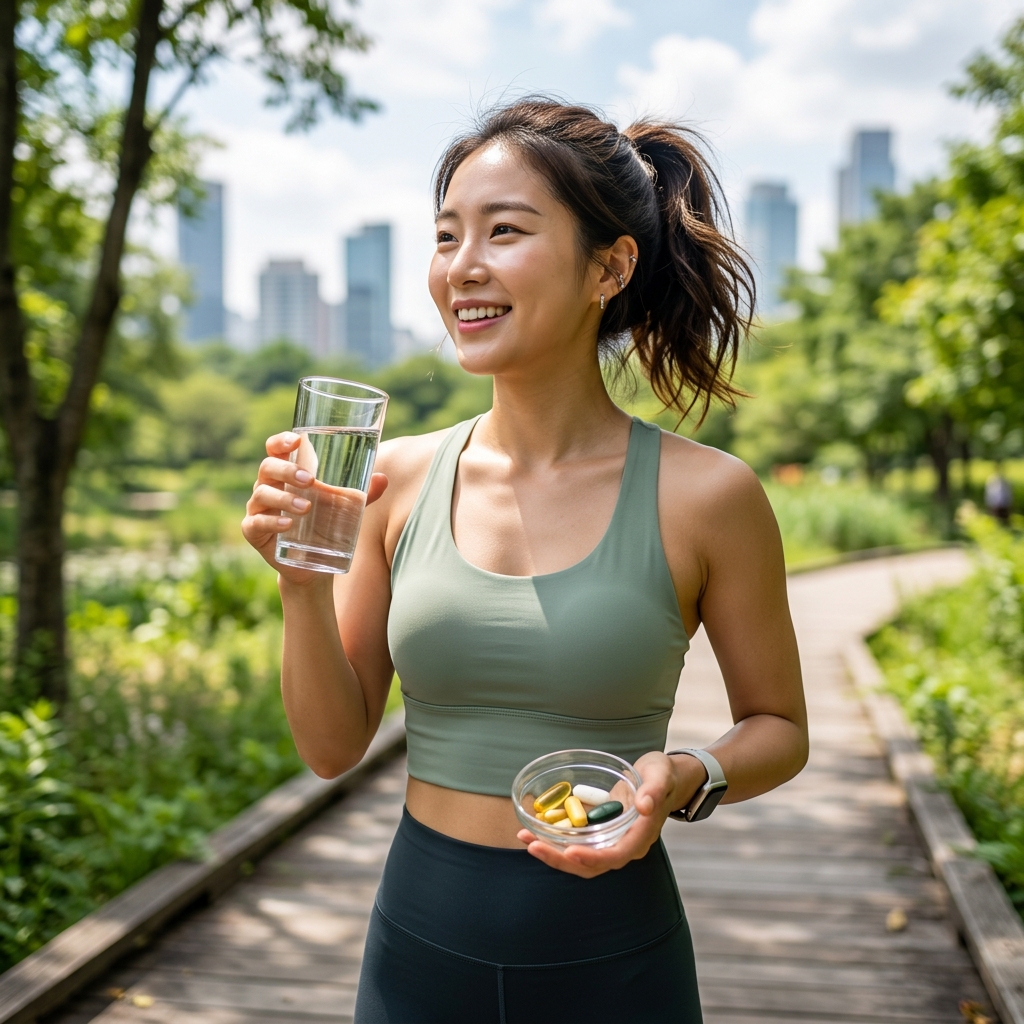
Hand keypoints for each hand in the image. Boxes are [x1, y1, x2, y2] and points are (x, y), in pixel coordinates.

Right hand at [241, 431, 388, 584]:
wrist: (312, 565)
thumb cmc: (324, 526)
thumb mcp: (344, 509)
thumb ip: (363, 495)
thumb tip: (383, 479)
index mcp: (285, 474)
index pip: (275, 449)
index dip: (281, 441)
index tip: (296, 440)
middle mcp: (267, 486)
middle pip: (268, 467)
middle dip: (287, 470)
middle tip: (309, 480)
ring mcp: (258, 509)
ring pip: (262, 494)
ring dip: (284, 499)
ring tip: (306, 508)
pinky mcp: (253, 532)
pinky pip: (256, 523)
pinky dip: (271, 522)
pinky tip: (288, 525)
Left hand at [516, 750, 706, 877]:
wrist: (663, 779)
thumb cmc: (662, 775)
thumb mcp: (661, 775)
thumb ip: (653, 790)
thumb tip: (644, 805)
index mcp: (640, 838)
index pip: (615, 857)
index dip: (592, 858)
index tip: (570, 852)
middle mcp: (623, 846)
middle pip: (590, 865)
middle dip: (560, 859)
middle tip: (532, 846)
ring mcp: (609, 841)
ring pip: (579, 858)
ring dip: (552, 852)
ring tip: (525, 838)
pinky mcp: (598, 832)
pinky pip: (575, 842)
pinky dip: (555, 839)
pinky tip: (534, 829)